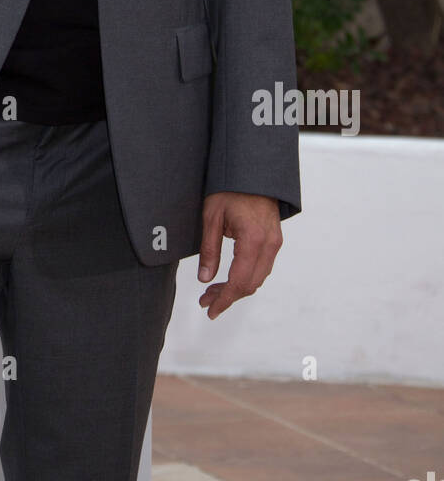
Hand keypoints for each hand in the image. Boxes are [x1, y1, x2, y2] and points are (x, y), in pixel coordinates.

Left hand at [197, 192, 281, 318]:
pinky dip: (246, 277)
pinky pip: (262, 267)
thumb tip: (204, 279)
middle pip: (250, 284)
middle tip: (206, 301)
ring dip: (237, 289)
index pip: (239, 281)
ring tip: (213, 291)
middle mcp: (269, 244)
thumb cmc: (230, 188)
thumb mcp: (212, 217)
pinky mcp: (274, 239)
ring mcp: (275, 242)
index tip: (210, 310)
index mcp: (253, 239)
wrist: (253, 170)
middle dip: (227, 297)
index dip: (224, 299)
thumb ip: (209, 250)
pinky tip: (229, 278)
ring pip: (258, 278)